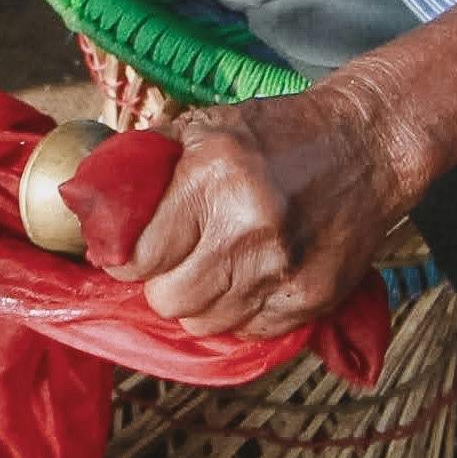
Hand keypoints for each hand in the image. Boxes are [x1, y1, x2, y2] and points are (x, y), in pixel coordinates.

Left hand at [100, 79, 410, 338]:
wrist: (367, 145)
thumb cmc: (279, 133)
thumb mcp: (206, 125)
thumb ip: (145, 161)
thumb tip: (89, 200)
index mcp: (212, 180)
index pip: (137, 256)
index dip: (123, 260)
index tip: (127, 254)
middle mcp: (248, 230)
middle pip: (168, 300)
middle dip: (161, 284)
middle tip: (173, 262)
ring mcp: (283, 270)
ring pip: (206, 323)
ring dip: (200, 302)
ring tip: (215, 267)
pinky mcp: (312, 297)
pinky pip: (251, 332)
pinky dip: (242, 312)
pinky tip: (251, 277)